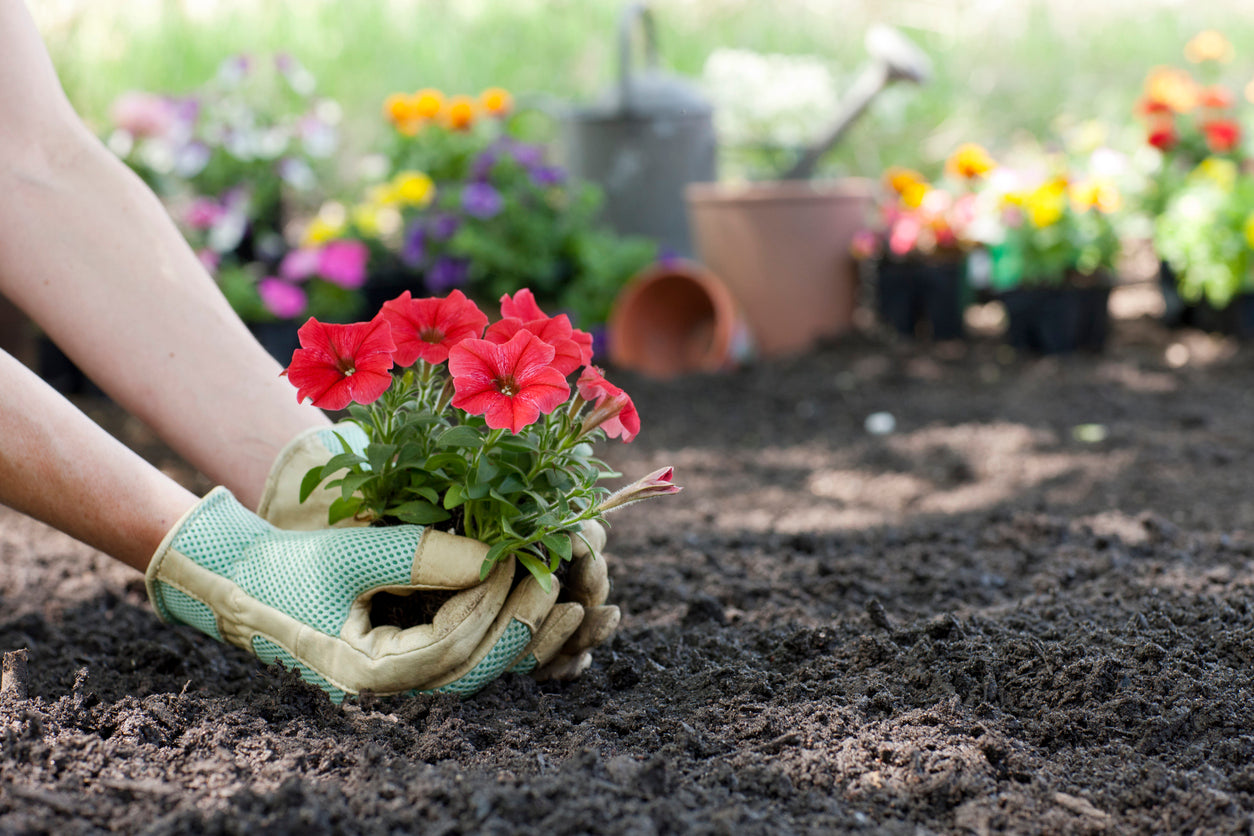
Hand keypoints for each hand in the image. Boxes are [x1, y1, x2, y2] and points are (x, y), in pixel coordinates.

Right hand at [255, 425, 621, 680]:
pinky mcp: (410, 661)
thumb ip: (420, 554)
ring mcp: (402, 682)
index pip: (452, 644)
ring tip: (566, 598)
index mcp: (369, 675)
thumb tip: (496, 557)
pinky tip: (535, 606)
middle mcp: (391, 692)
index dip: (493, 601)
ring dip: (524, 636)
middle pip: (477, 668)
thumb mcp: (350, 553)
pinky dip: (502, 634)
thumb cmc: (289, 567)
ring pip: (479, 668)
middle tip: (558, 578)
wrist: (244, 583)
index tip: (522, 558)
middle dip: (522, 624)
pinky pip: (468, 655)